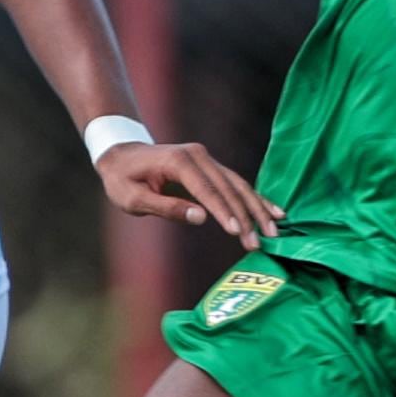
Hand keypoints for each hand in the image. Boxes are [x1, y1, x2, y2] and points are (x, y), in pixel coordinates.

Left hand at [97, 140, 282, 250]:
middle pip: (228, 188)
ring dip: (257, 209)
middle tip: (260, 242)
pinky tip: (274, 212)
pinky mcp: (211, 166)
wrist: (121, 154)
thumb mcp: (133, 198)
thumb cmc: (122, 179)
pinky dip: (254, 198)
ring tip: (274, 231)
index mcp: (178, 162)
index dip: (223, 212)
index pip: (206, 190)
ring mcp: (206, 159)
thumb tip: (201, 218)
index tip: (238, 232)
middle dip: (246, 216)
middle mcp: (197, 156)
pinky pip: (236, 183)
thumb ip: (166, 208)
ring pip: (238, 185)